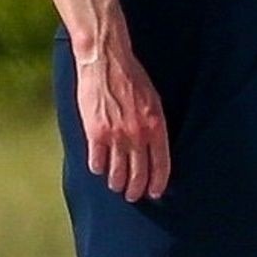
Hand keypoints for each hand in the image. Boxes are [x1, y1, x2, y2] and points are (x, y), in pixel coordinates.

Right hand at [77, 48, 170, 202]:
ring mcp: (116, 135)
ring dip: (117, 183)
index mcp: (156, 126)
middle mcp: (138, 134)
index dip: (158, 182)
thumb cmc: (132, 78)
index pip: (161, 164)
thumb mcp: (154, 101)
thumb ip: (155, 125)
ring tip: (117, 187)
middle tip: (134, 196)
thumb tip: (155, 148)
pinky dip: (98, 168)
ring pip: (117, 172)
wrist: (106, 61)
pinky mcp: (95, 132)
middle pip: (139, 173)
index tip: (155, 192)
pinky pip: (97, 161)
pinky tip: (99, 169)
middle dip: (137, 189)